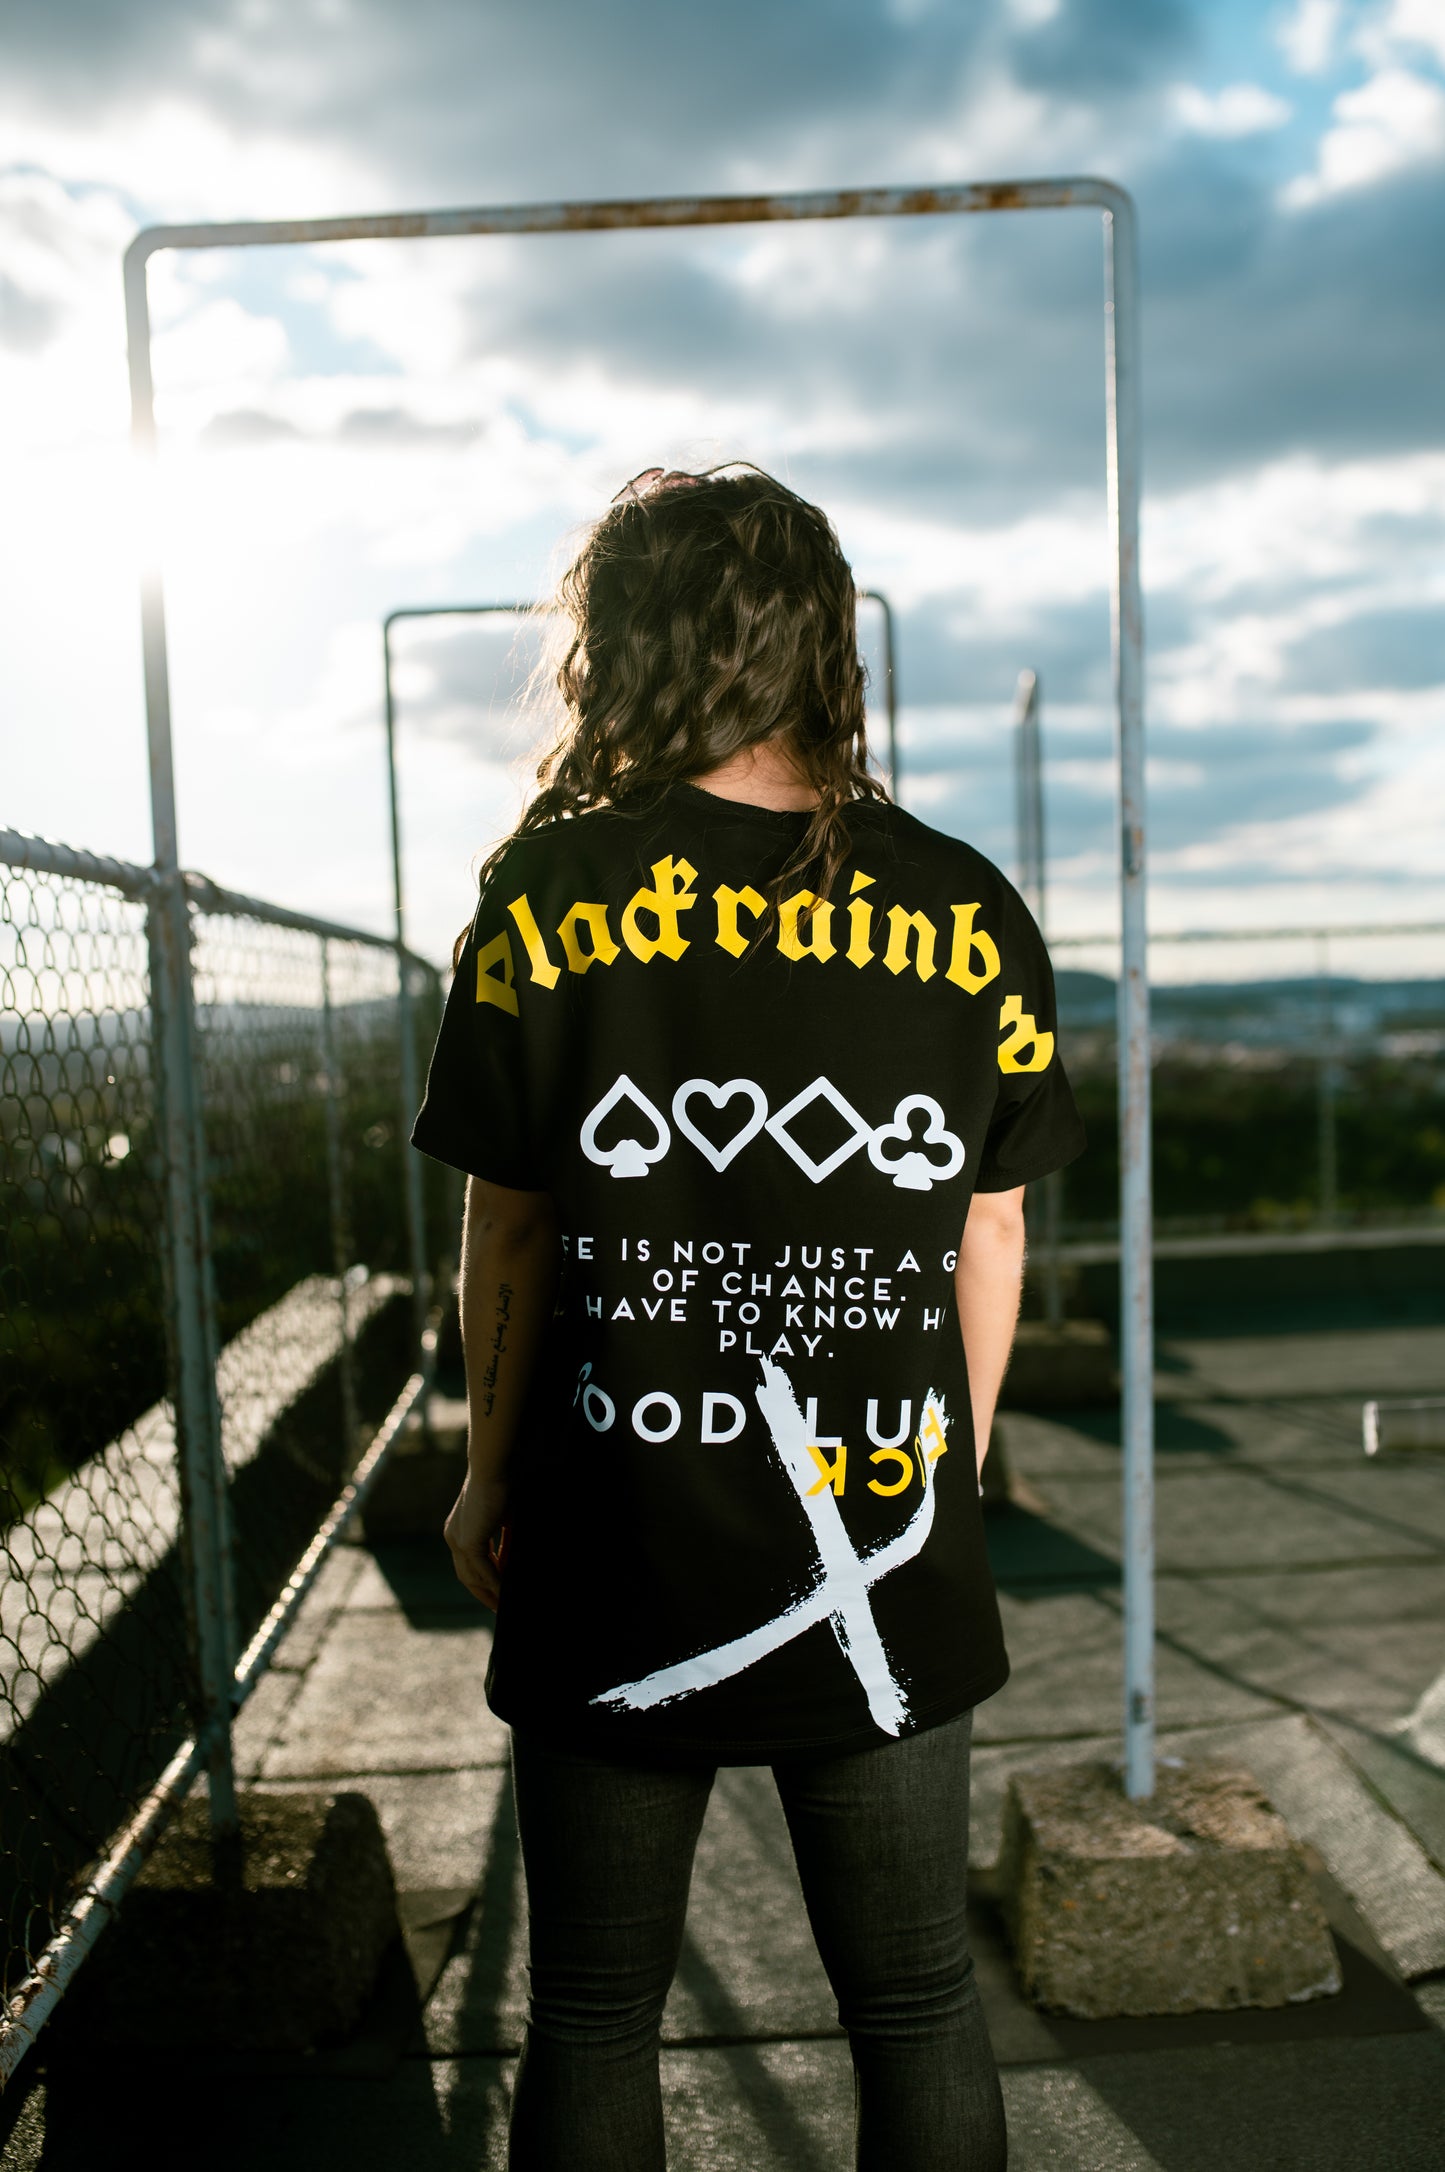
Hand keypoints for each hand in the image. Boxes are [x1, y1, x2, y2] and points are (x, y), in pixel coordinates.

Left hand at [444, 1472, 508, 1608]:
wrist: (493, 1466)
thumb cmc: (502, 1483)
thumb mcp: (506, 1519)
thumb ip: (506, 1543)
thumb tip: (511, 1562)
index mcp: (459, 1529)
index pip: (468, 1563)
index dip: (482, 1580)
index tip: (496, 1593)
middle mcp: (453, 1537)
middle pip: (466, 1576)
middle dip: (482, 1594)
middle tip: (498, 1608)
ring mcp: (458, 1540)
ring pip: (472, 1577)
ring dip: (488, 1594)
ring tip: (503, 1608)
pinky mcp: (467, 1542)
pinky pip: (482, 1571)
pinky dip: (495, 1584)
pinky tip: (506, 1594)